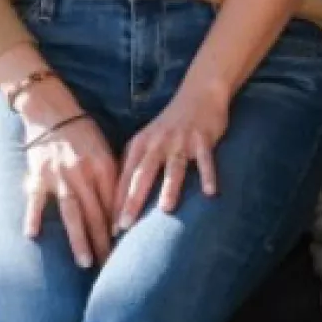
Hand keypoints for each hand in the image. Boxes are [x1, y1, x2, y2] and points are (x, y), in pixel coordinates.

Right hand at [23, 111, 117, 269]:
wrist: (52, 111)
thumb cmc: (83, 133)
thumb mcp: (104, 150)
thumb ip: (112, 177)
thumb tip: (122, 209)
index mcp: (102, 165)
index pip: (114, 203)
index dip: (119, 227)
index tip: (125, 251)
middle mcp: (82, 172)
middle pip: (96, 213)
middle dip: (104, 242)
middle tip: (111, 267)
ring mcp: (59, 175)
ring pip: (72, 211)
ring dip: (79, 238)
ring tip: (86, 261)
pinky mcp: (38, 174)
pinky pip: (35, 198)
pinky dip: (33, 215)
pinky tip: (32, 235)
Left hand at [112, 82, 227, 231]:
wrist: (199, 92)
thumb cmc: (171, 124)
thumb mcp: (147, 139)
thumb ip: (135, 164)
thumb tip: (119, 199)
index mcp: (141, 144)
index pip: (125, 177)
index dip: (116, 203)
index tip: (110, 230)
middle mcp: (158, 142)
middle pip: (143, 173)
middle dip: (132, 200)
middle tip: (125, 225)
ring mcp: (181, 140)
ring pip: (173, 166)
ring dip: (169, 187)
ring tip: (165, 209)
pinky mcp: (202, 138)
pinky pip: (205, 159)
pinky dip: (208, 174)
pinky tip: (211, 192)